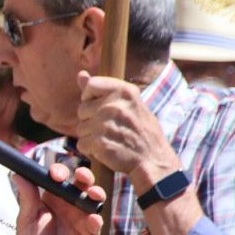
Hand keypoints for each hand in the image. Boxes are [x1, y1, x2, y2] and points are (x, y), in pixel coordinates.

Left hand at [13, 162, 103, 234]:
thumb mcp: (25, 224)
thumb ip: (26, 200)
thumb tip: (18, 175)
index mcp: (50, 200)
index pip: (57, 179)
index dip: (59, 172)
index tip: (56, 174)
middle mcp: (68, 205)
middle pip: (80, 183)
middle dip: (84, 175)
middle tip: (81, 176)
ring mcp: (81, 218)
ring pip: (93, 199)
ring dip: (96, 192)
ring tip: (93, 193)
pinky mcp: (90, 234)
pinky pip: (96, 222)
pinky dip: (96, 219)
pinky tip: (92, 219)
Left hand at [74, 70, 181, 185]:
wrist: (154, 160)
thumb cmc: (141, 131)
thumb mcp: (129, 104)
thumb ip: (103, 89)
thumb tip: (80, 74)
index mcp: (124, 91)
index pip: (90, 85)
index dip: (91, 98)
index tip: (101, 108)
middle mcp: (114, 105)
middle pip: (82, 109)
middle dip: (90, 120)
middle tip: (110, 129)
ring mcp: (106, 124)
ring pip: (80, 128)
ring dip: (90, 136)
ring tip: (110, 139)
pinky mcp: (100, 143)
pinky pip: (82, 144)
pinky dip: (90, 150)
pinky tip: (106, 150)